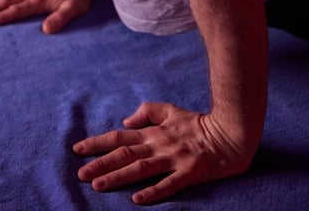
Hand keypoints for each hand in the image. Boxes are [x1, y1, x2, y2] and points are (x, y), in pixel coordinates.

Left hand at [73, 102, 255, 204]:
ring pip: (140, 168)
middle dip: (100, 163)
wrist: (230, 134)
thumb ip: (147, 112)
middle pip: (124, 153)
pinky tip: (137, 199)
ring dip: (118, 176)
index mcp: (153, 131)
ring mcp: (174, 159)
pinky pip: (168, 185)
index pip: (119, 136)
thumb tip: (125, 120)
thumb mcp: (170, 109)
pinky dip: (152, 192)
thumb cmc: (198, 123)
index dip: (98, 142)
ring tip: (98, 184)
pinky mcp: (189, 173)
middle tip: (80, 173)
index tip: (78, 149)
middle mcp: (159, 144)